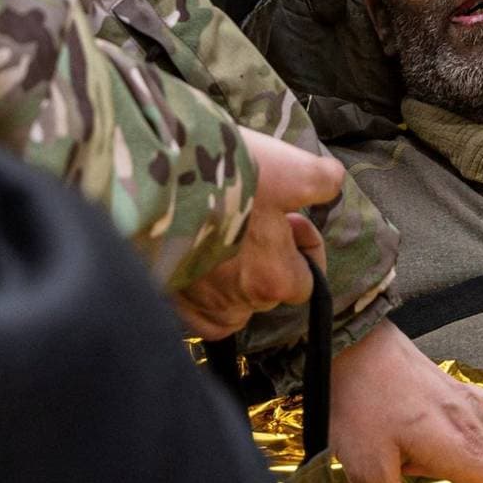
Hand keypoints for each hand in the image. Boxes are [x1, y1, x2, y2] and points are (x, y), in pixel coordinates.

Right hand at [171, 130, 343, 339]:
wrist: (149, 177)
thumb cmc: (224, 174)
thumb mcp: (287, 168)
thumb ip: (319, 181)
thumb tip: (333, 182)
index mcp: (275, 278)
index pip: (305, 281)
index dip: (300, 244)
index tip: (287, 217)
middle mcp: (238, 304)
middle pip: (264, 290)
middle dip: (263, 259)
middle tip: (247, 217)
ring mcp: (197, 309)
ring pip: (227, 304)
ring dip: (229, 278)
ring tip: (216, 235)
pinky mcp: (165, 302)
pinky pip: (191, 314)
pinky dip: (195, 294)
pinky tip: (191, 259)